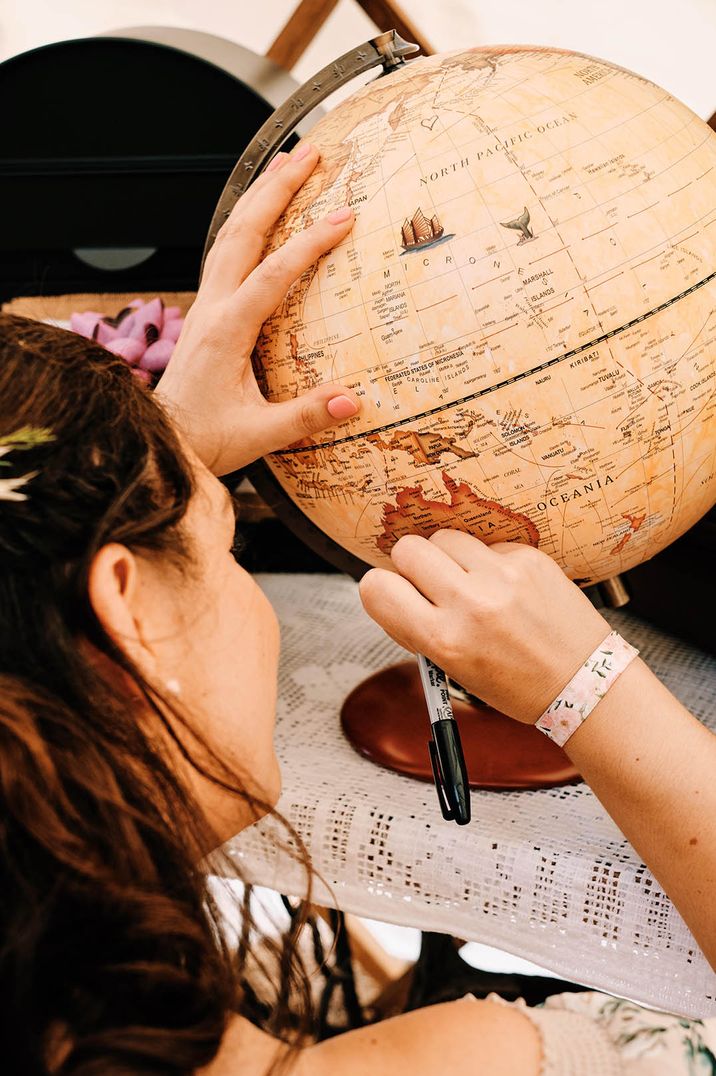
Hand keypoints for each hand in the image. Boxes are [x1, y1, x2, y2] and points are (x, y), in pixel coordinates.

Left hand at [156, 144, 359, 474]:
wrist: (164, 441)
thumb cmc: (207, 438)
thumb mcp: (258, 435)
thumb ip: (305, 416)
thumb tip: (353, 403)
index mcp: (226, 331)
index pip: (272, 274)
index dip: (309, 244)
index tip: (344, 218)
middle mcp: (212, 308)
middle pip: (243, 231)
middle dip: (277, 189)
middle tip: (312, 154)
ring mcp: (206, 305)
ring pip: (230, 234)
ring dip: (259, 196)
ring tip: (288, 165)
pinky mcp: (207, 311)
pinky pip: (225, 252)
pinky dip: (245, 222)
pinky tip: (261, 214)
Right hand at [359, 530, 611, 723]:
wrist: (585, 682)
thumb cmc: (518, 684)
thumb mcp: (454, 670)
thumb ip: (418, 629)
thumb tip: (393, 590)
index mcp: (444, 640)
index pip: (376, 588)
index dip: (380, 589)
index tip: (394, 595)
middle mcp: (471, 604)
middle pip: (407, 549)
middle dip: (412, 565)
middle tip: (432, 585)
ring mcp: (502, 576)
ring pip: (444, 538)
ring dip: (449, 557)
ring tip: (471, 584)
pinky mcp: (528, 558)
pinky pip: (486, 543)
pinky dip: (489, 561)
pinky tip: (505, 587)